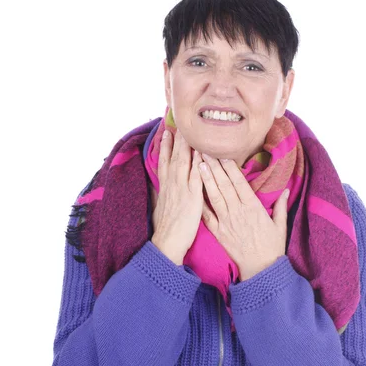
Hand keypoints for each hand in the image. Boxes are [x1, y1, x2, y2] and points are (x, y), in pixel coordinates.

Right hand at [151, 129, 203, 264]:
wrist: (167, 242)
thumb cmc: (166, 228)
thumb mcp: (162, 207)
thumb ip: (166, 194)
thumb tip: (165, 187)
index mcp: (165, 187)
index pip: (164, 162)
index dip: (165, 147)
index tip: (166, 133)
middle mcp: (172, 184)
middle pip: (174, 156)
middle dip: (176, 139)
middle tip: (178, 123)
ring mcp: (181, 188)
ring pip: (184, 162)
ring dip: (186, 145)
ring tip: (189, 129)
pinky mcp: (192, 196)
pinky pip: (196, 175)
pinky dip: (199, 162)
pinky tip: (202, 151)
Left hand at [198, 153, 289, 280]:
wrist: (261, 270)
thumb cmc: (272, 248)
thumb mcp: (280, 226)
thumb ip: (280, 206)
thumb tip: (285, 189)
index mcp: (253, 208)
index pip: (239, 183)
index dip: (230, 167)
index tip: (223, 153)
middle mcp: (238, 212)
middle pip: (224, 185)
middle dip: (214, 166)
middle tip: (204, 150)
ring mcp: (226, 222)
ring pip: (214, 196)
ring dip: (205, 179)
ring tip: (197, 163)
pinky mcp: (218, 232)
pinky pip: (207, 215)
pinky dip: (199, 202)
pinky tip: (193, 190)